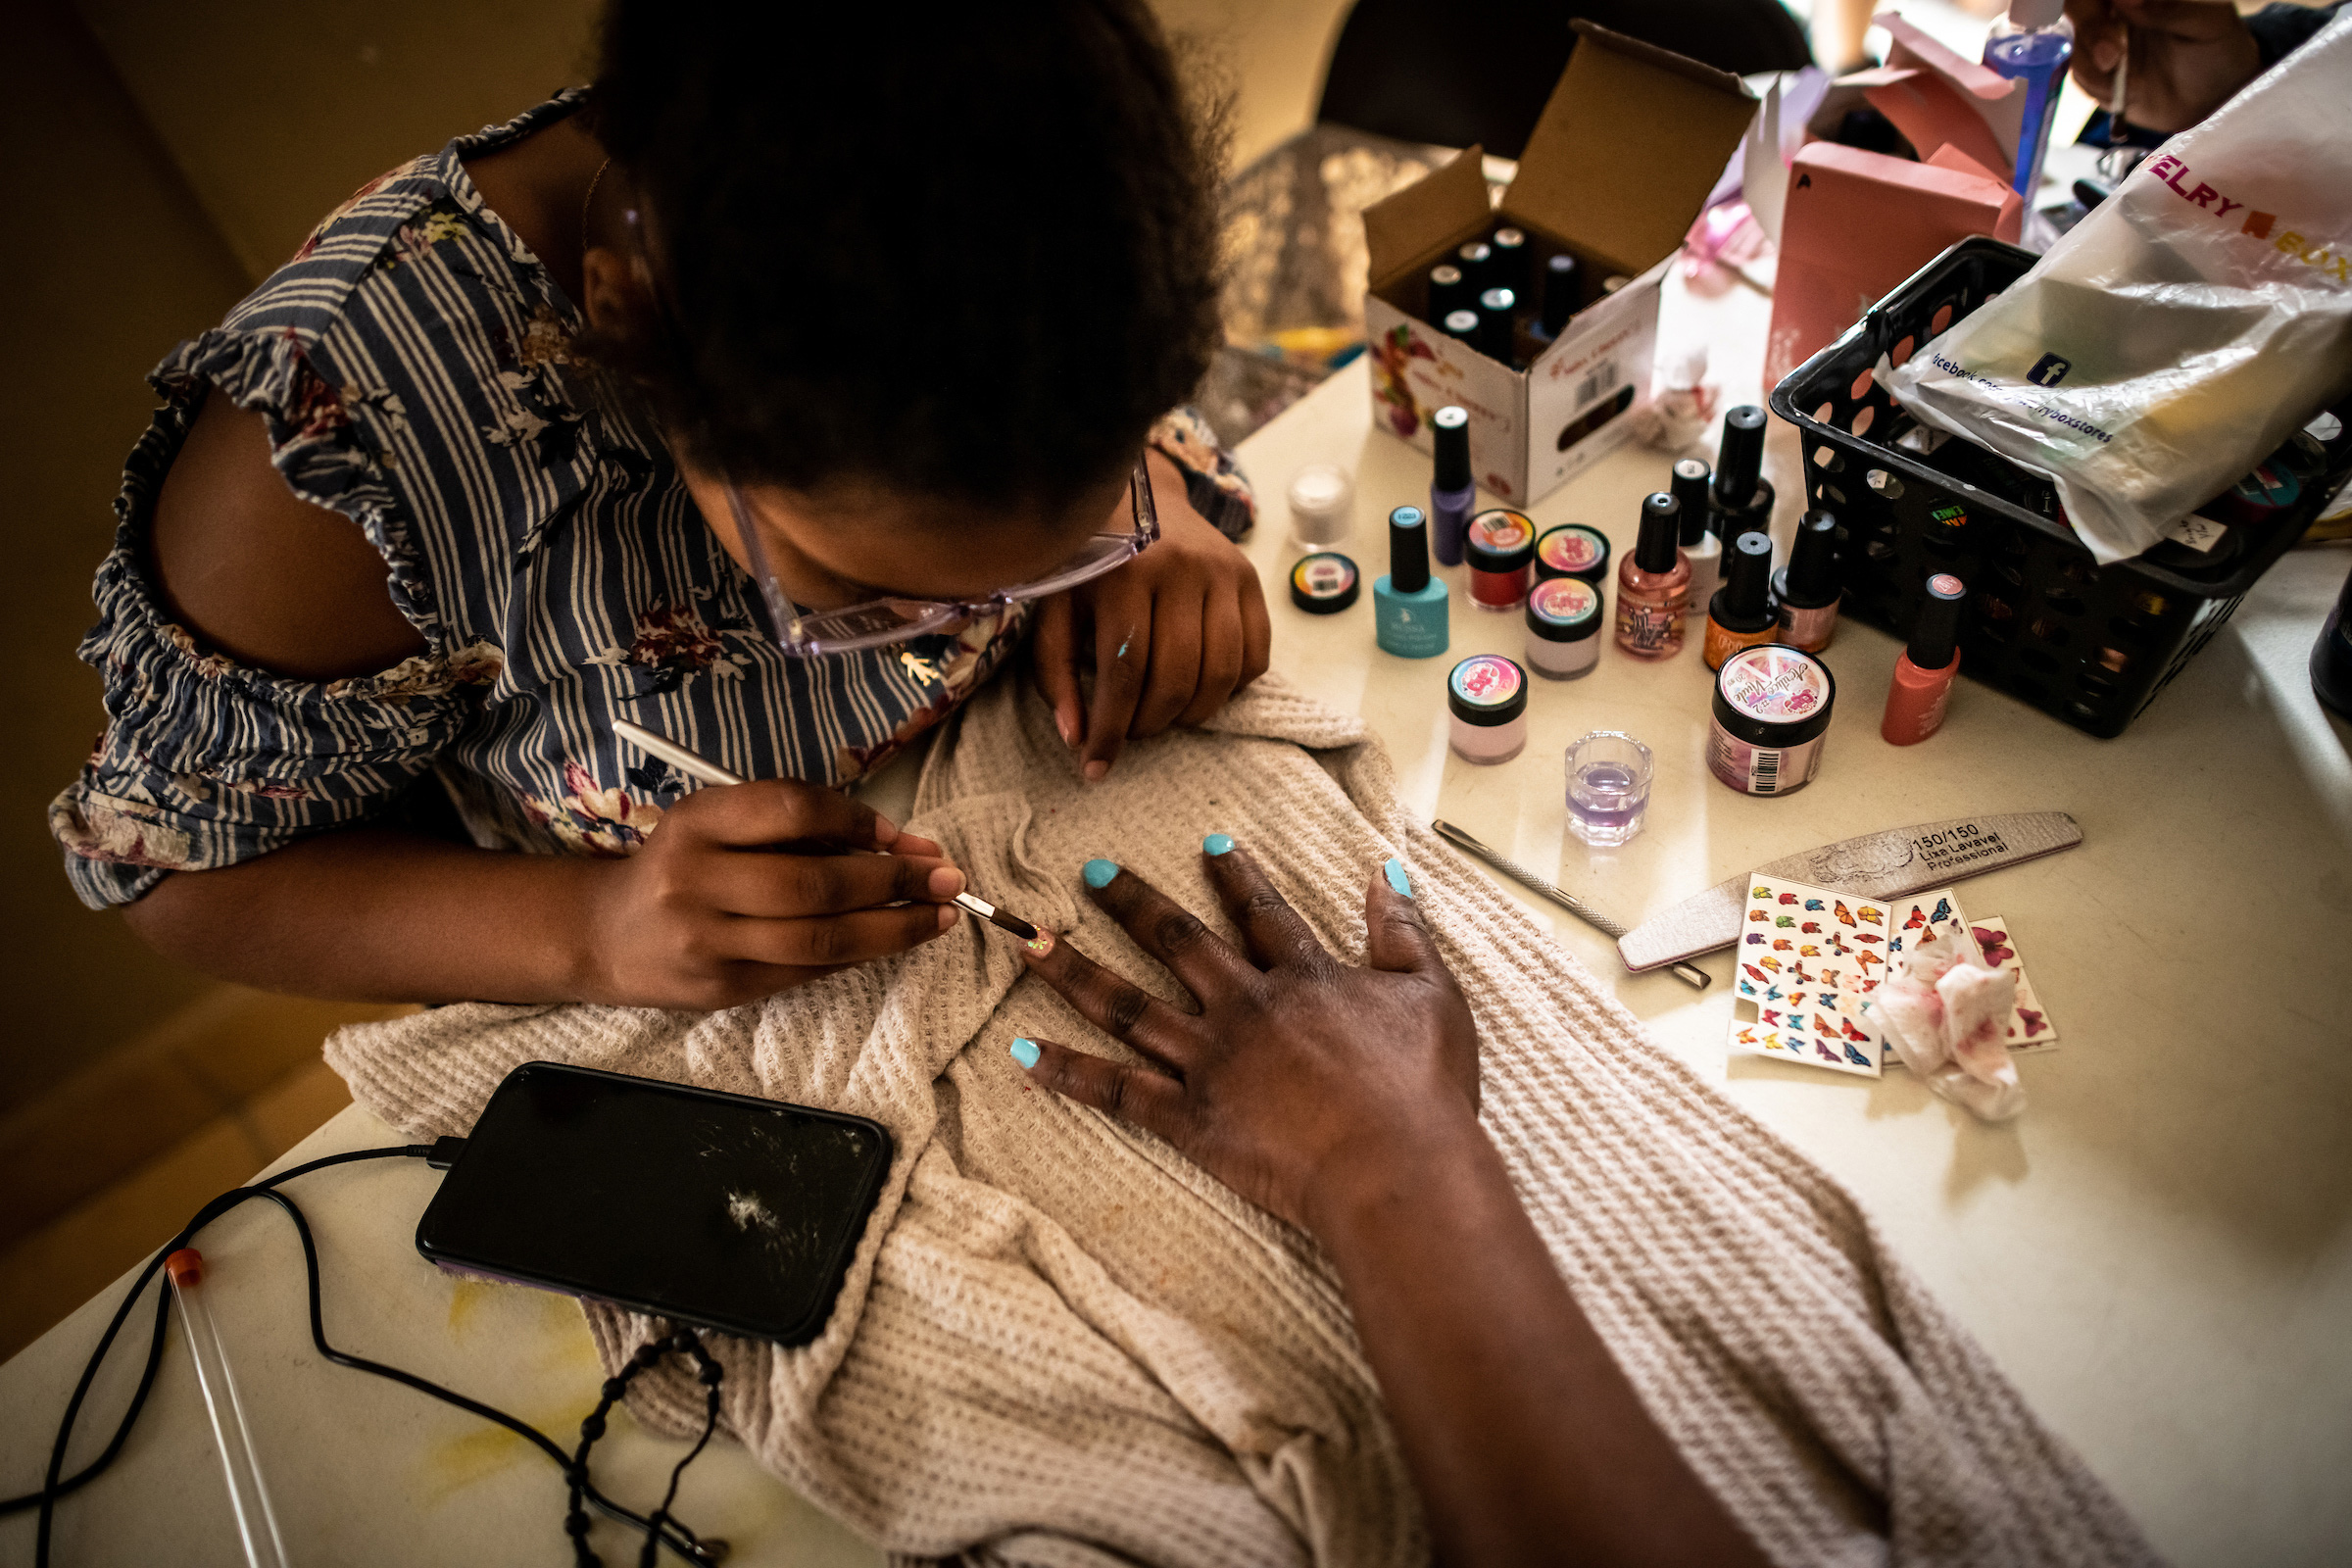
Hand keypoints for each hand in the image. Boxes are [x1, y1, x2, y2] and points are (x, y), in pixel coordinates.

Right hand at [577, 780, 963, 1007]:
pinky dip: (859, 955)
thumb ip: (796, 826)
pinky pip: (808, 970)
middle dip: (893, 881)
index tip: (900, 835)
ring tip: (941, 917)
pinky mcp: (723, 988)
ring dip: (894, 929)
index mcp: (697, 823)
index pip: (792, 809)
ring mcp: (708, 942)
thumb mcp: (719, 824)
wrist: (608, 935)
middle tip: (947, 877)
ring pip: (820, 939)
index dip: (856, 819)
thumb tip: (900, 844)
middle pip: (815, 882)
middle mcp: (696, 881)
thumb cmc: (683, 865)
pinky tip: (892, 941)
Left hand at [1012, 839, 1480, 1233]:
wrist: (1395, 1167)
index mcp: (1303, 977)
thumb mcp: (1431, 993)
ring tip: (1029, 944)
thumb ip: (1403, 930)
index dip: (1235, 874)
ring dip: (1074, 972)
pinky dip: (1069, 1074)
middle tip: (1089, 872)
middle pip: (1176, 941)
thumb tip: (1385, 871)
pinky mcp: (1191, 1119)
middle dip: (1130, 902)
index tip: (1207, 841)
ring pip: (1128, 1006)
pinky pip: (1118, 1092)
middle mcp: (1245, 1007)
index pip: (1260, 911)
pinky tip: (1023, 1056)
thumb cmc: (1424, 1087)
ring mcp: (1210, 1062)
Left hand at [1030, 449, 1270, 781]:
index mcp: (1124, 572)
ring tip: (1164, 715)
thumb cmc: (1087, 561)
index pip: (1124, 672)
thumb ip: (1056, 673)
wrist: (1138, 494)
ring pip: (1221, 674)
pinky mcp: (1249, 579)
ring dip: (1192, 715)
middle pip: (1176, 678)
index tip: (1096, 767)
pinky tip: (1199, 688)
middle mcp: (1180, 568)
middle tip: (1131, 732)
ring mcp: (1223, 572)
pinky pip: (1255, 656)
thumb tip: (1077, 739)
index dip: (1111, 730)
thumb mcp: (1055, 608)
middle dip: (1151, 724)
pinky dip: (1231, 688)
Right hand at [2062, 0, 2260, 132]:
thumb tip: (2126, 0)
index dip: (2099, 1)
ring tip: (2125, 79)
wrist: (2214, 99)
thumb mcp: (2207, 23)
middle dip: (2091, 29)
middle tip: (2112, 58)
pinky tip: (2126, 93)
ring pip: (2074, 44)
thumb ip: (2170, 8)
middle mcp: (2116, 13)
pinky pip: (2079, 75)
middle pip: (2078, 7)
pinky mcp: (2096, 75)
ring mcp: (2102, 43)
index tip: (2119, 6)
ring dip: (2092, 65)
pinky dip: (2096, 86)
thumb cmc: (2218, 50)